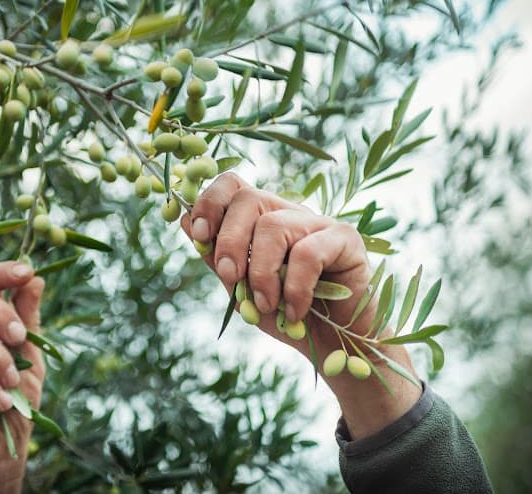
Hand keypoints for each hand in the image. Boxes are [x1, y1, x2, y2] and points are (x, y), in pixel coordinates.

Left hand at [181, 173, 420, 437]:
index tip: (198, 236)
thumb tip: (185, 221)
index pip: (232, 185)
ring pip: (274, 226)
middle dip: (229, 242)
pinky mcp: (346, 240)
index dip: (209, 203)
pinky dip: (293, 288)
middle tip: (230, 278)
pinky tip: (292, 311)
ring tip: (264, 305)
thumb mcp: (241, 287)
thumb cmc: (283, 313)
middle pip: (249, 198)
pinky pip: (308, 252)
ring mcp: (319, 222)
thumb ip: (218, 257)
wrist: (331, 345)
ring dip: (261, 273)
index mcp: (260, 217)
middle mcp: (289, 211)